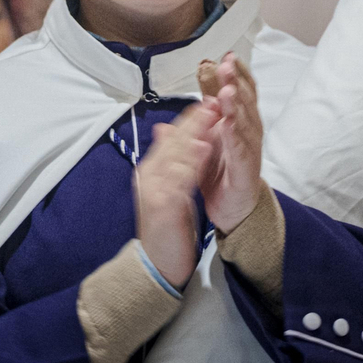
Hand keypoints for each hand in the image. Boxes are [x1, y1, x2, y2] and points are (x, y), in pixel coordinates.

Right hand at [134, 104, 213, 289]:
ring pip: (175, 154)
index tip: (209, 101)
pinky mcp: (163, 205)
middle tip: (214, 99)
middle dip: (195, 119)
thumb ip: (169, 160)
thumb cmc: (167, 225)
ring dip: (195, 132)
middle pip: (172, 140)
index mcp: (150, 169)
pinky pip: (180, 178)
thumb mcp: (168, 188)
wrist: (158, 263)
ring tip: (211, 115)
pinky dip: (193, 161)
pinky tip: (205, 148)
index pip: (170, 137)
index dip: (190, 118)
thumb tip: (166, 130)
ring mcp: (154, 189)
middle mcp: (148, 175)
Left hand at [197, 53, 265, 232]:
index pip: (240, 90)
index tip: (225, 55)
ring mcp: (249, 149)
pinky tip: (228, 125)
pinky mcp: (246, 169)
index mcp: (239, 120)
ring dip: (236, 105)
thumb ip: (202, 112)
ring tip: (227, 89)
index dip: (235, 73)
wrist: (232, 206)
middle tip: (227, 63)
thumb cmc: (222, 167)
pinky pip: (240, 150)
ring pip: (244, 121)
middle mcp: (248, 130)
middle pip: (244, 100)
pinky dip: (234, 137)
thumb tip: (192, 94)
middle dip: (236, 81)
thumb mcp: (208, 135)